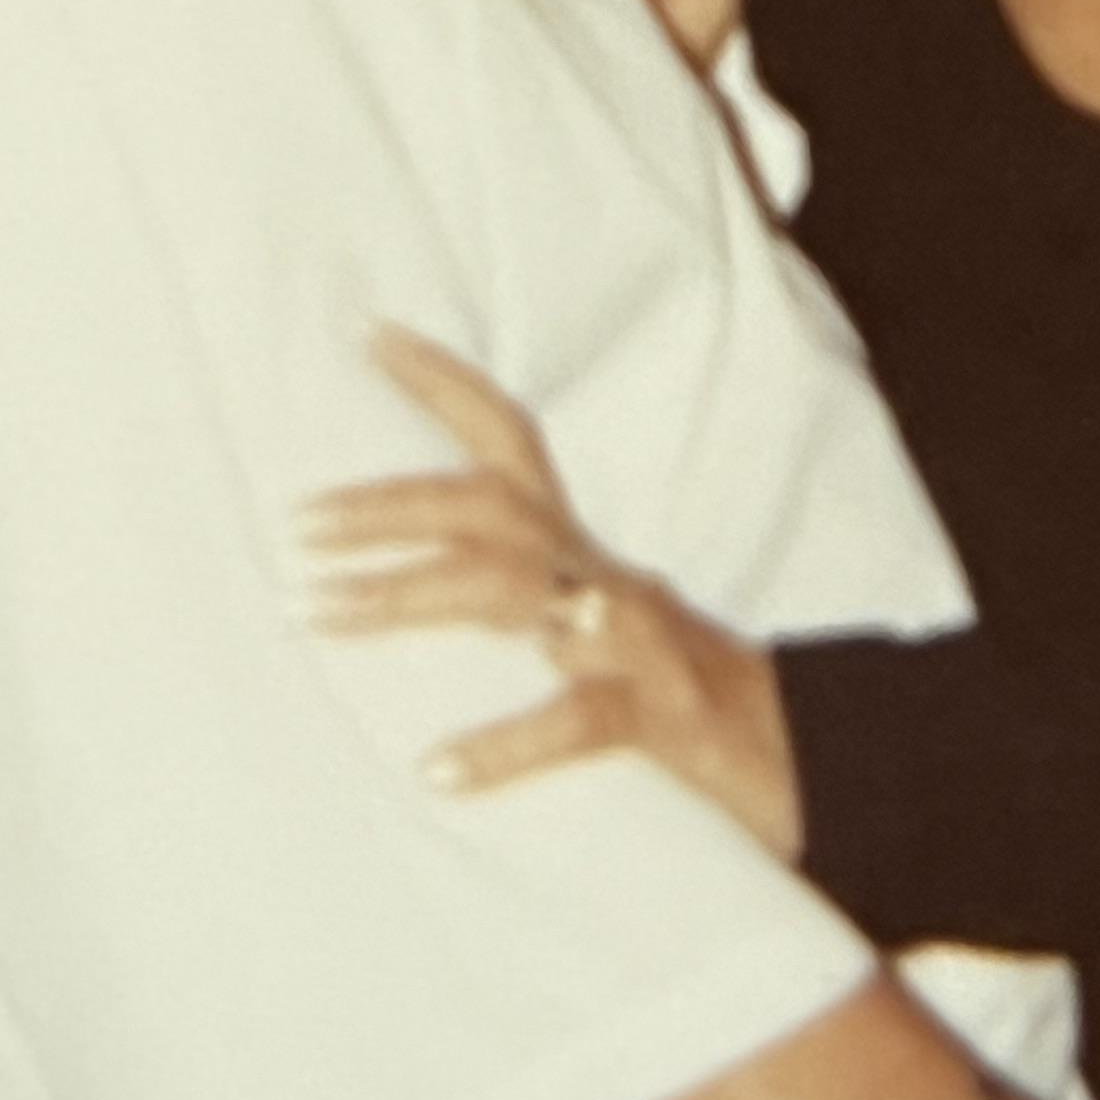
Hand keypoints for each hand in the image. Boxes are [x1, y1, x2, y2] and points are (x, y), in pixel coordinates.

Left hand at [302, 325, 801, 860]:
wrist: (807, 761)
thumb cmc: (674, 695)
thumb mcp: (589, 626)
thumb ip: (517, 592)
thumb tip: (410, 575)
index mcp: (580, 548)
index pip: (508, 434)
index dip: (439, 379)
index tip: (360, 330)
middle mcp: (601, 575)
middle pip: (487, 507)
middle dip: (384, 506)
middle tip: (292, 527)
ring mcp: (635, 643)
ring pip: (513, 593)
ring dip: (407, 597)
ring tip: (316, 617)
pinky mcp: (663, 717)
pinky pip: (580, 720)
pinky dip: (507, 744)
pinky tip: (437, 770)